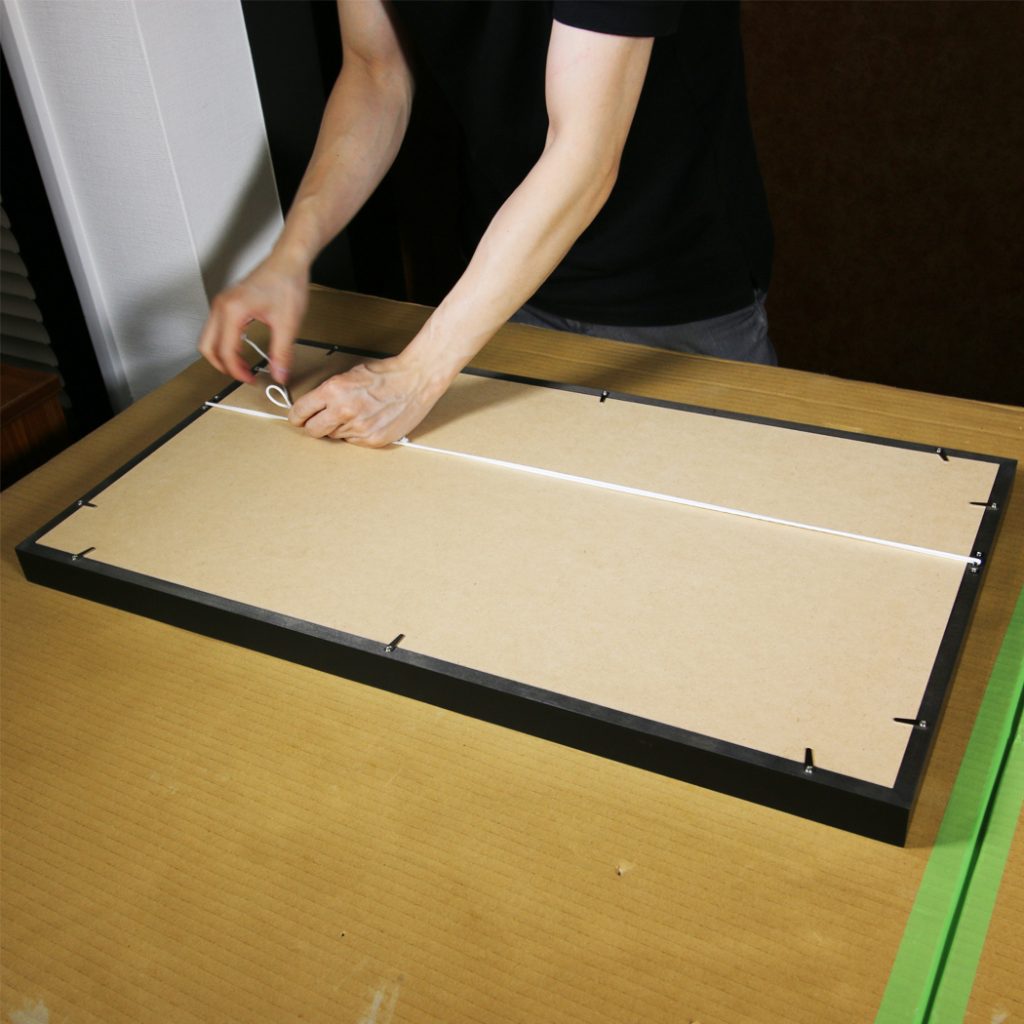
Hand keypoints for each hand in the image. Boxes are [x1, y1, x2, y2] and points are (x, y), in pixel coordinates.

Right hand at [198, 254, 308, 384]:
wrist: (288, 261)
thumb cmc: (286, 283)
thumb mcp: (288, 323)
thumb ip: (282, 352)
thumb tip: (279, 374)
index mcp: (232, 311)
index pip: (225, 352)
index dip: (237, 371)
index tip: (252, 379)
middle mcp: (221, 306)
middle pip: (207, 347)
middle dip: (223, 366)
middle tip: (244, 375)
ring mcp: (221, 303)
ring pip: (208, 338)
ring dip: (221, 355)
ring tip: (243, 365)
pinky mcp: (227, 303)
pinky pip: (216, 329)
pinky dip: (224, 343)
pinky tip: (242, 349)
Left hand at [289, 353, 449, 446]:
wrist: (415, 380)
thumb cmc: (385, 374)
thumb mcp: (349, 375)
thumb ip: (330, 392)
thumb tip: (316, 407)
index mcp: (334, 390)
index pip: (301, 411)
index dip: (297, 416)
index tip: (298, 418)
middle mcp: (344, 411)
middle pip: (313, 431)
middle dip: (314, 426)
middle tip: (321, 421)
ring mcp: (359, 428)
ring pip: (335, 436)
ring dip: (340, 428)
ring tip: (357, 414)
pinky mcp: (373, 440)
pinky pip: (354, 442)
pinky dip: (357, 434)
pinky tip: (369, 420)